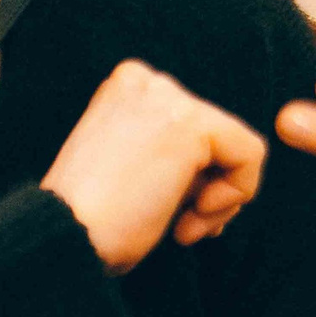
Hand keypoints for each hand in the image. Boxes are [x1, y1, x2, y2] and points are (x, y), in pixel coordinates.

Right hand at [42, 60, 266, 273]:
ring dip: (219, 198)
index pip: (190, 129)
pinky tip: (196, 216)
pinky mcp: (191, 123)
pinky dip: (236, 194)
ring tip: (184, 227)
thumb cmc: (91, 220)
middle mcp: (145, 80)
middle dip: (207, 188)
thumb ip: (173, 158)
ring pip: (235, 145)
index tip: (170, 213)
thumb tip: (224, 176)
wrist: (65, 236)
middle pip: (214, 136)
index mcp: (124, 89)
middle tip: (183, 226)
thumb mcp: (130, 170)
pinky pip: (250, 154)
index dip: (191, 179)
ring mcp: (167, 97)